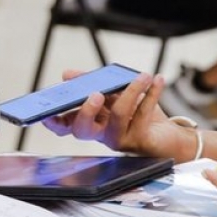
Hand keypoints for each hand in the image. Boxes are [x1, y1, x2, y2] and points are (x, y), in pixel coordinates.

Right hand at [40, 71, 189, 158]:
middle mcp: (102, 134)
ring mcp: (120, 140)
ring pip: (117, 115)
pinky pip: (142, 114)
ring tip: (143, 76)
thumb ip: (92, 83)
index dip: (54, 122)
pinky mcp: (140, 142)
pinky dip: (151, 93)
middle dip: (86, 111)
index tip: (47, 113)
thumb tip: (67, 75)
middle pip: (83, 130)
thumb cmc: (140, 115)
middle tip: (95, 94)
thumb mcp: (115, 94)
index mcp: (92, 123)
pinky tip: (157, 80)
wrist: (169, 136)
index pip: (66, 126)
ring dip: (131, 91)